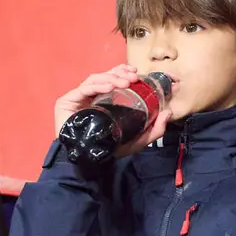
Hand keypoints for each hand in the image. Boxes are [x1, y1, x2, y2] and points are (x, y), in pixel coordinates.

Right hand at [54, 65, 171, 157]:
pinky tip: (109, 86)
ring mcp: (78, 98)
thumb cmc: (108, 150)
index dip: (123, 73)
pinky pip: (84, 88)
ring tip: (125, 82)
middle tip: (134, 76)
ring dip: (111, 77)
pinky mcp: (67, 101)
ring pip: (95, 79)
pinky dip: (98, 85)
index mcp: (103, 101)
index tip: (136, 72)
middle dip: (119, 73)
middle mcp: (91, 97)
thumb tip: (169, 112)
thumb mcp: (136, 141)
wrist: (86, 163)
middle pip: (105, 76)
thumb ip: (154, 130)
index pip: (113, 80)